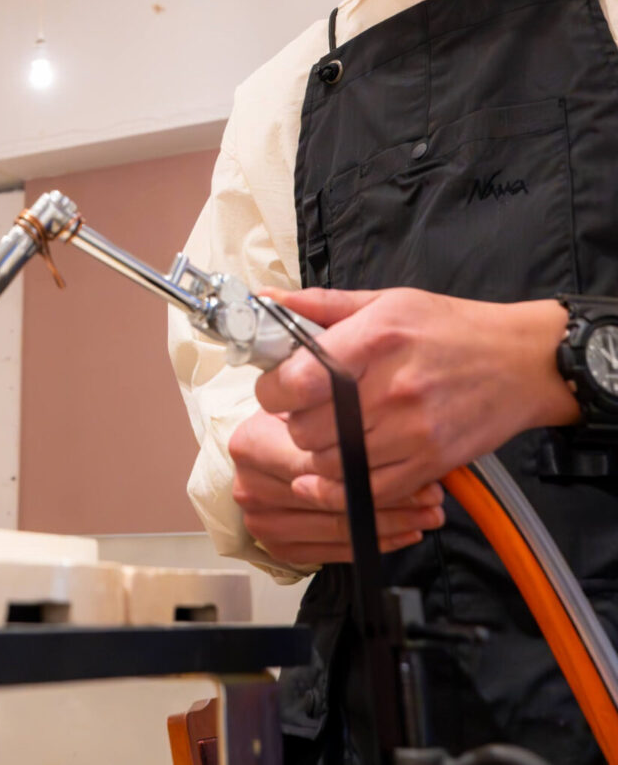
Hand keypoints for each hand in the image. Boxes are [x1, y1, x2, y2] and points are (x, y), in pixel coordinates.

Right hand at [230, 408, 444, 563]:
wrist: (259, 453)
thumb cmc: (288, 425)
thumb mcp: (303, 402)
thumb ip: (330, 407)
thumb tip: (383, 413)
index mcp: (251, 445)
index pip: (316, 463)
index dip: (369, 466)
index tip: (414, 464)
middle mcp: (250, 487)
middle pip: (329, 499)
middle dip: (388, 499)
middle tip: (430, 496)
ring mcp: (261, 521)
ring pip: (337, 528)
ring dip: (388, 524)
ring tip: (425, 514)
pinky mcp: (278, 546)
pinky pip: (333, 551)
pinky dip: (372, 543)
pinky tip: (402, 532)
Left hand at [255, 287, 577, 508]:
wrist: (524, 362)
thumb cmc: (451, 329)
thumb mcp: (388, 302)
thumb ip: (324, 307)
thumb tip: (268, 302)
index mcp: (376, 339)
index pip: (297, 380)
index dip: (273, 391)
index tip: (277, 390)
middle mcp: (392, 387)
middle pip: (307, 429)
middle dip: (296, 422)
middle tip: (309, 412)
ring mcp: (413, 431)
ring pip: (330, 463)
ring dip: (320, 453)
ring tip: (333, 434)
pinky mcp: (430, 463)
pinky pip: (367, 492)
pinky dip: (344, 487)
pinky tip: (343, 468)